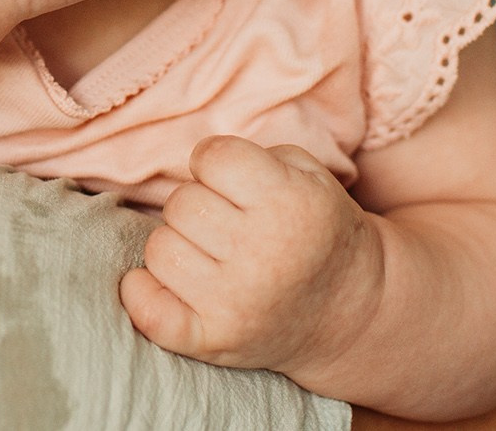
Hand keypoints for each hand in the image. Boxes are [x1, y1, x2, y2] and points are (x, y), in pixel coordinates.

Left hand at [119, 136, 384, 379]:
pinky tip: (168, 284)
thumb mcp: (311, 176)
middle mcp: (262, 254)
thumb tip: (194, 163)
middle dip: (199, 205)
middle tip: (228, 224)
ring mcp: (236, 302)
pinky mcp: (214, 340)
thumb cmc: (318, 231)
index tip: (231, 178)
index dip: (216, 162)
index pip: (211, 157)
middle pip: (181, 203)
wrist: (352, 311)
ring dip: (178, 246)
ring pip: (159, 248)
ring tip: (211, 255)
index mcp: (290, 205)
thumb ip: (254, 155)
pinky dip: (143, 293)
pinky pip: (148, 310)